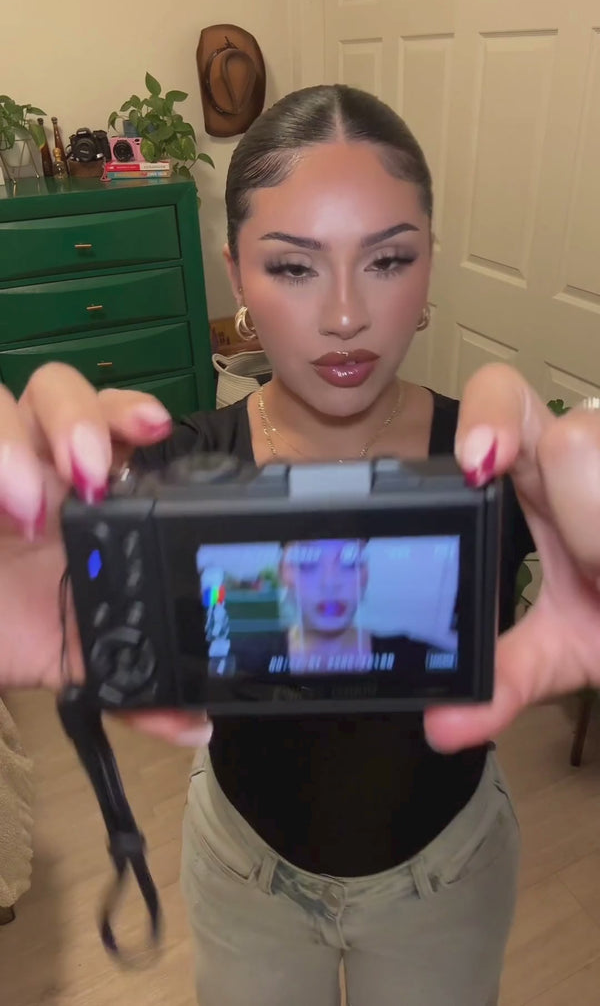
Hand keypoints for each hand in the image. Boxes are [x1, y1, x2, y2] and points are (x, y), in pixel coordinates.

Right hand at [0, 364, 211, 746]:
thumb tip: (196, 724)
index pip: (114, 422)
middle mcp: (34, 463)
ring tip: (29, 509)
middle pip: (58, 391)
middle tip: (90, 475)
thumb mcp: (76, 660)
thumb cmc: (17, 631)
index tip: (156, 432)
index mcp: (86, 492)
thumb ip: (136, 690)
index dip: (132, 413)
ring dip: (13, 443)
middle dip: (79, 418)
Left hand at [425, 363, 599, 752]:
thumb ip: (505, 679)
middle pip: (571, 433)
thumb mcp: (561, 653)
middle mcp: (584, 454)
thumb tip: (445, 724)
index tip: (477, 470)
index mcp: (535, 477)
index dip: (489, 418)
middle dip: (581, 509)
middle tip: (593, 567)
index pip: (500, 399)